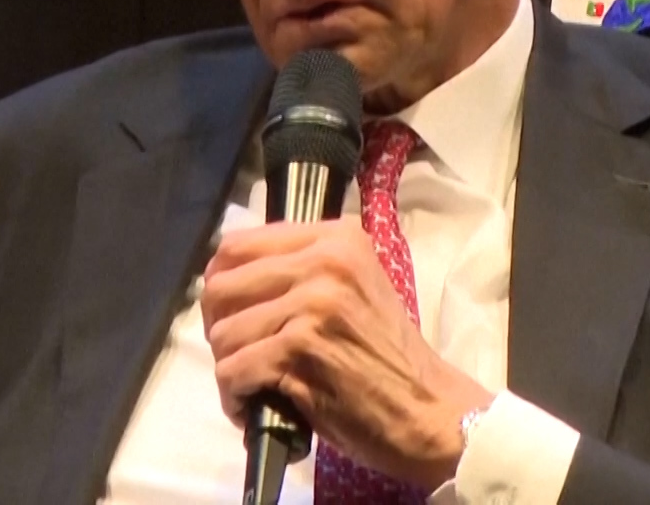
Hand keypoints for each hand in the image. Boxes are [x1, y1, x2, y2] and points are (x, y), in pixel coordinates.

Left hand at [200, 219, 495, 487]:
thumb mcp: (354, 289)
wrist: (430, 410)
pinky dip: (234, 398)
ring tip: (253, 387)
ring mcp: (312, 305)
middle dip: (220, 329)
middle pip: (221, 287)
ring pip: (223, 334)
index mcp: (336, 239)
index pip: (238, 245)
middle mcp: (324, 262)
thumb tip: (227, 280)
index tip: (234, 315)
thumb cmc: (389, 357)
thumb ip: (302, 272)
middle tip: (240, 356)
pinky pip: (232, 371)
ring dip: (229, 369)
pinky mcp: (300, 351)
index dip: (223, 285)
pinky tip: (253, 409)